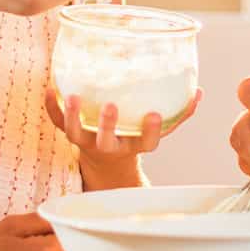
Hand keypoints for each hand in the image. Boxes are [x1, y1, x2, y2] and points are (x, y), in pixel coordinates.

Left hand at [45, 88, 200, 187]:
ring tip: (72, 96)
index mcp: (133, 145)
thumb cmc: (134, 136)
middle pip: (108, 141)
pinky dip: (52, 107)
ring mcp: (87, 141)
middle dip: (109, 126)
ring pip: (77, 133)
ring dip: (73, 116)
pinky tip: (50, 89)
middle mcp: (109, 146)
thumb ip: (178, 114)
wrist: (105, 161)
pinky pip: (57, 122)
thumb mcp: (154, 131)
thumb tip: (198, 91)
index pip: (146, 142)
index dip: (151, 131)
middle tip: (111, 106)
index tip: (155, 115)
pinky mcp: (70, 133)